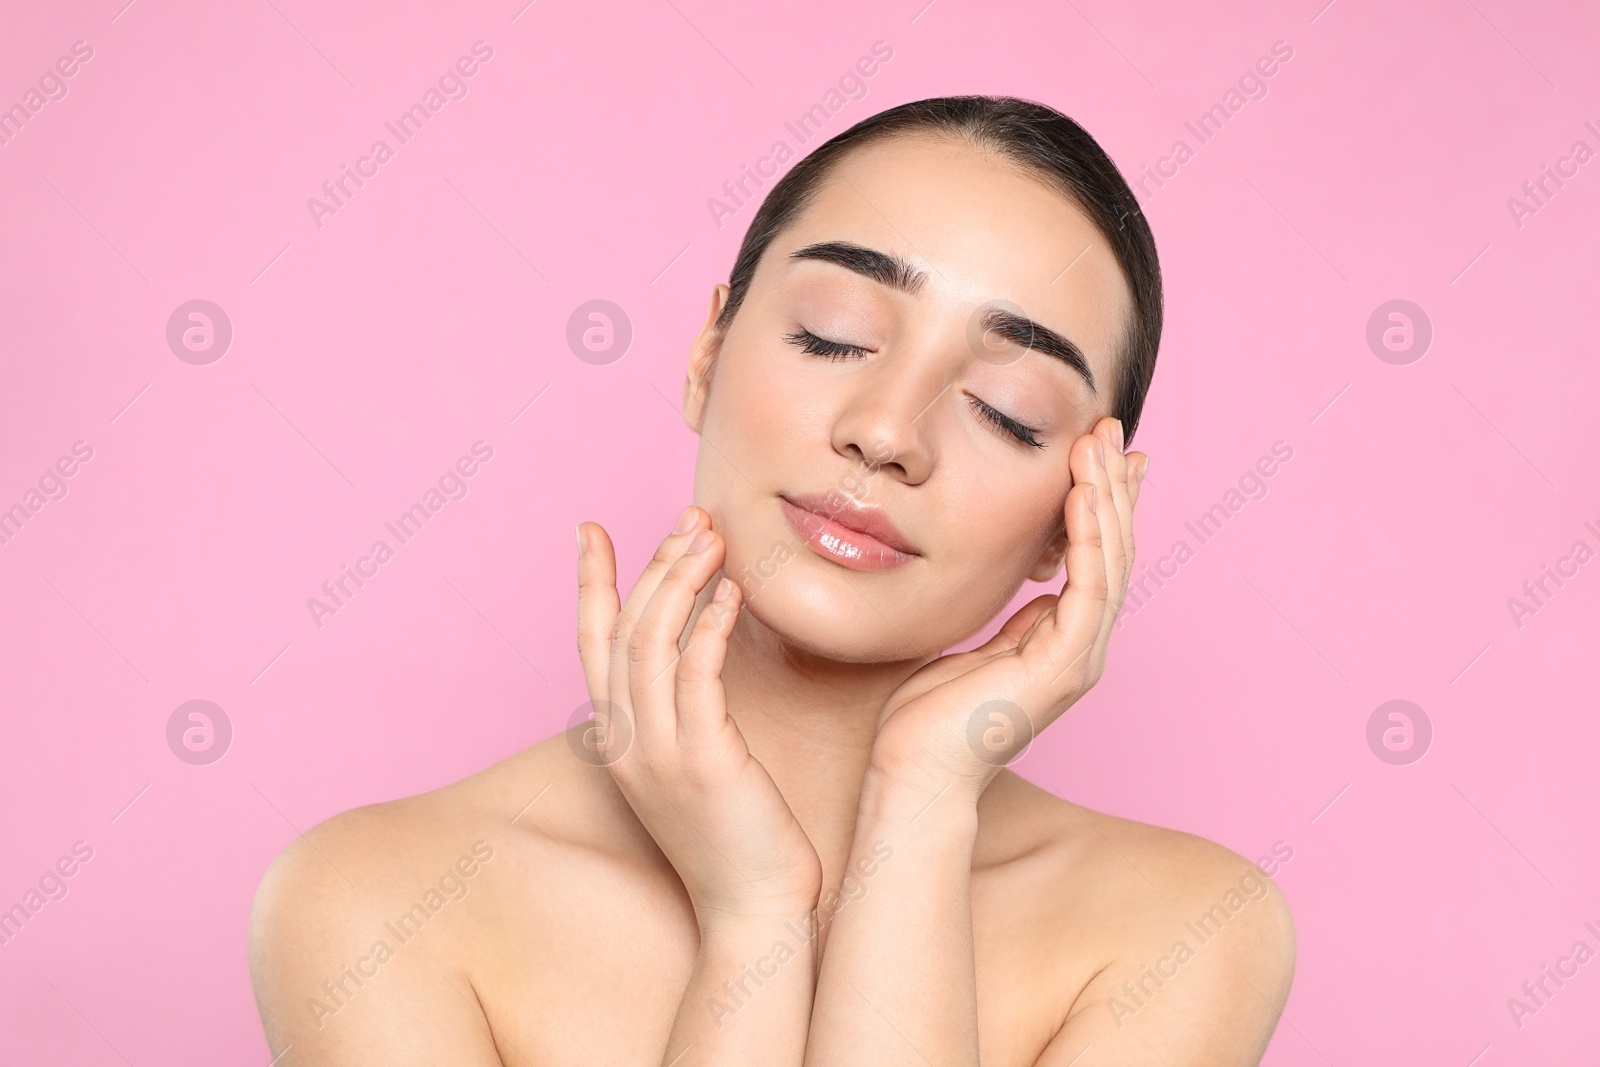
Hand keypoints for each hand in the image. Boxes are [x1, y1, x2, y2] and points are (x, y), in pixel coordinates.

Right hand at [576, 506, 823, 926]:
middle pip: (625, 630)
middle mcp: (627, 743)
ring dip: (681, 580)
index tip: (590, 529)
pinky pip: (697, 677)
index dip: (590, 584)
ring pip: (654, 642)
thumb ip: (682, 718)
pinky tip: (732, 594)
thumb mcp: (691, 770)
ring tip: (711, 535)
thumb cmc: (736, 841)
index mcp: (619, 742)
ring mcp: (660, 754)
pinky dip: (710, 627)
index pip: (592, 645)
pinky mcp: (704, 763)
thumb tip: (694, 664)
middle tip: (690, 516)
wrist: (753, 913)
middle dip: (654, 563)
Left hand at [869, 417, 1146, 797]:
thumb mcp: (973, 644)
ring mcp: (1078, 660)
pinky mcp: (1063, 668)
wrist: (915, 774)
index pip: (1094, 557)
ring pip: (1110, 563)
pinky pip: (1088, 589)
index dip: (1101, 502)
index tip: (1097, 450)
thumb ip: (1007, 613)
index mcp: (1060, 641)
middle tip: (1110, 429)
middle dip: (1113, 487)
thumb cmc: (927, 717)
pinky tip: (1082, 494)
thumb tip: (1020, 572)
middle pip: (1113, 552)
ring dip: (1106, 499)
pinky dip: (1088, 537)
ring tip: (1100, 444)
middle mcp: (1081, 648)